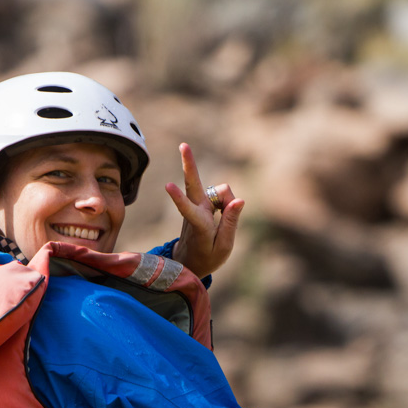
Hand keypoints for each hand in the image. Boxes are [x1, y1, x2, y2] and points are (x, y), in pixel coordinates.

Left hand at [165, 143, 243, 278]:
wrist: (189, 262)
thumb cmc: (207, 257)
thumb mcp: (223, 247)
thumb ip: (231, 223)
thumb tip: (239, 200)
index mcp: (198, 225)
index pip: (188, 210)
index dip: (179, 198)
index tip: (167, 185)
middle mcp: (196, 211)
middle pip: (193, 184)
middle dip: (189, 164)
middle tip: (184, 145)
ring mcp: (197, 206)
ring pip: (215, 189)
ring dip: (226, 198)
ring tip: (228, 218)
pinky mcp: (201, 204)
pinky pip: (220, 195)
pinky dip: (226, 202)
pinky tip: (225, 213)